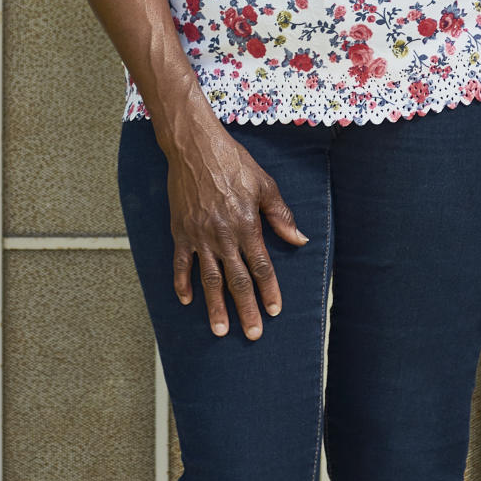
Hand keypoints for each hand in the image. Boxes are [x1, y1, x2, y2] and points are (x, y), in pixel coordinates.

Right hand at [166, 125, 309, 338]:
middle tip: (252, 334)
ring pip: (209, 278)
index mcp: (247, 224)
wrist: (194, 146)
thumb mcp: (264, 184)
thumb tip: (299, 239)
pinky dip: (182, 283)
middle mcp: (223, 234)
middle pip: (237, 280)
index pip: (261, 266)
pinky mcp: (181, 231)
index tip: (274, 311)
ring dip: (215, 306)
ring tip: (221, 330)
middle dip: (246, 309)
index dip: (268, 290)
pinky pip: (181, 263)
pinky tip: (187, 301)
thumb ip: (280, 215)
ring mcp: (200, 235)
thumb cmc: (232, 161)